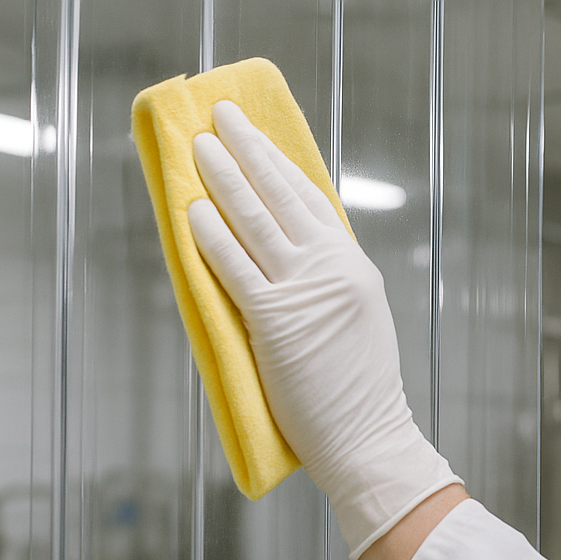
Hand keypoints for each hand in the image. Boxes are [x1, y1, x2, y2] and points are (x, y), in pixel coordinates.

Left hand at [187, 100, 458, 559]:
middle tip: (222, 118)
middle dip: (248, 151)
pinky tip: (194, 210)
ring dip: (223, 178)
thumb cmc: (357, 394)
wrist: (367, 439)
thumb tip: (281, 256)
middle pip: (281, 196)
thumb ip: (324, 286)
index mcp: (356, 268)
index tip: (255, 137)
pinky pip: (235, 265)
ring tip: (200, 148)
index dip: (278, 164)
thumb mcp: (354, 323)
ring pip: (255, 219)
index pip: (311, 201)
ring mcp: (306, 291)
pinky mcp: (276, 318)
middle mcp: (335, 269)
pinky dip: (212, 235)